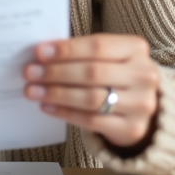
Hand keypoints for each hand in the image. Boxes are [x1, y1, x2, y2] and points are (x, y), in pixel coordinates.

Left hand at [23, 34, 159, 151]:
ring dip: (56, 94)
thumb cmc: (116, 75)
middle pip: (92, 72)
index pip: (97, 46)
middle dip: (56, 72)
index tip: (39, 52)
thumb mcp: (109, 57)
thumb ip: (82, 53)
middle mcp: (143, 75)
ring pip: (90, 98)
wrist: (143, 108)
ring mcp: (141, 104)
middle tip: (30, 72)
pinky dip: (65, 112)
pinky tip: (47, 107)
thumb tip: (42, 54)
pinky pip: (92, 120)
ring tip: (33, 91)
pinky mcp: (132, 128)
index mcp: (136, 48)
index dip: (66, 49)